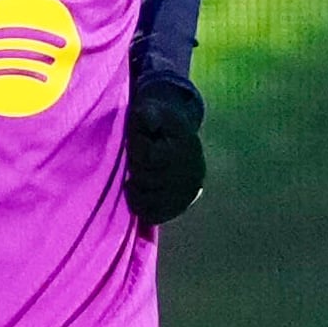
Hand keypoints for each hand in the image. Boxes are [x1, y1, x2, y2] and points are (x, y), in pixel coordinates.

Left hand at [123, 79, 205, 225]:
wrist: (180, 144)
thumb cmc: (160, 125)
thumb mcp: (155, 111)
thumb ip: (150, 113)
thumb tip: (147, 118)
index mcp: (186, 151)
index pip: (148, 157)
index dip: (137, 146)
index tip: (141, 138)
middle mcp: (192, 176)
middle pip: (144, 178)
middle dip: (136, 165)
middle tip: (141, 156)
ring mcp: (187, 195)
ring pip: (146, 199)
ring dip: (135, 186)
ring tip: (140, 173)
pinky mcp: (179, 208)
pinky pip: (151, 215)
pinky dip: (140, 205)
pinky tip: (140, 190)